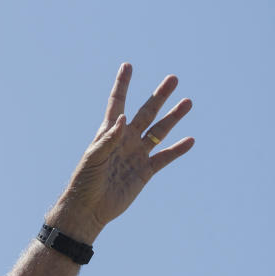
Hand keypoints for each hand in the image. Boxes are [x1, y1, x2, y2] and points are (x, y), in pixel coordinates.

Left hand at [54, 63, 194, 240]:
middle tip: (173, 79)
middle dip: (159, 96)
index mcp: (108, 133)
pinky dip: (177, 149)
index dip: (122, 85)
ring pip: (158, 132)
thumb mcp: (94, 158)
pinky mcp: (144, 172)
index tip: (127, 66)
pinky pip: (164, 158)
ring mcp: (136, 155)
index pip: (117, 104)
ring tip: (188, 102)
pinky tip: (189, 140)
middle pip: (146, 113)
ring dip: (173, 117)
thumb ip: (109, 138)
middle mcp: (125, 141)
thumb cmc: (85, 182)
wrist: (89, 209)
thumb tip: (124, 117)